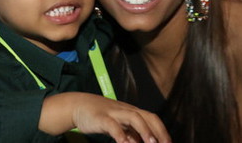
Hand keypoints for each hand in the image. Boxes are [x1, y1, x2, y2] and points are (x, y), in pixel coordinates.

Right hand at [42, 93, 169, 142]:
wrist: (78, 105)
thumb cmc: (100, 116)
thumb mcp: (119, 125)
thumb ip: (131, 134)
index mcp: (131, 112)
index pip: (152, 118)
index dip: (162, 131)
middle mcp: (125, 110)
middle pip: (147, 116)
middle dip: (158, 131)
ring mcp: (114, 112)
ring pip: (134, 117)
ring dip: (145, 131)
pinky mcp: (101, 118)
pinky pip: (113, 125)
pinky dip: (120, 135)